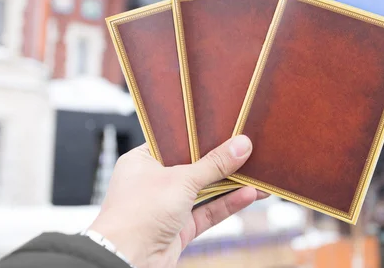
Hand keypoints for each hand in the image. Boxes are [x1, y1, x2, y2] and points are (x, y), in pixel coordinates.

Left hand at [88, 135, 266, 267]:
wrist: (125, 260)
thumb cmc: (138, 213)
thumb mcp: (181, 180)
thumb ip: (214, 164)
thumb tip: (241, 145)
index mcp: (143, 161)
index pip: (177, 142)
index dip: (202, 136)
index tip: (227, 129)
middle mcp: (154, 181)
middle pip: (194, 166)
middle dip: (221, 161)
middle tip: (248, 149)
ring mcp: (167, 206)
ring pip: (204, 190)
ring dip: (230, 184)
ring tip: (257, 174)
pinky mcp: (179, 228)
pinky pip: (207, 211)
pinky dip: (227, 204)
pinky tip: (249, 194)